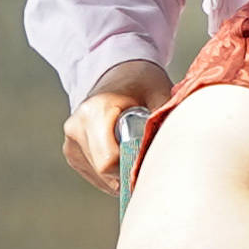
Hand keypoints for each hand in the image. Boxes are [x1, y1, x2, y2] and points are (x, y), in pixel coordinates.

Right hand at [68, 61, 174, 193]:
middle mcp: (76, 127)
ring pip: (101, 177)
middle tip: (151, 159)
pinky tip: (126, 156)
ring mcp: (71, 141)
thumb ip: (166, 119)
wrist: (120, 72)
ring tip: (138, 152)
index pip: (109, 161)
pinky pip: (95, 175)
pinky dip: (114, 174)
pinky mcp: (72, 152)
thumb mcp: (160, 93)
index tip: (152, 160)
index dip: (133, 168)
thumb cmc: (141, 81)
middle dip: (131, 172)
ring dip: (123, 174)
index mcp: (94, 111)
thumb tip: (176, 149)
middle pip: (105, 172)